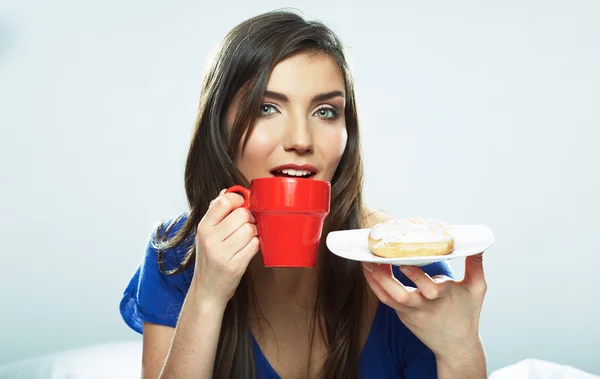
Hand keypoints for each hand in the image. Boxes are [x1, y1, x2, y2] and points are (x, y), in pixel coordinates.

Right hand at [193, 190, 259, 307]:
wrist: (207, 291)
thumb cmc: (209, 259)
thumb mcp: (205, 234)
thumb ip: (215, 212)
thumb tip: (227, 191)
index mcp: (203, 227)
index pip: (223, 201)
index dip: (238, 199)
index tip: (242, 205)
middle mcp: (210, 239)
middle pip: (242, 214)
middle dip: (249, 219)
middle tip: (245, 227)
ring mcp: (222, 253)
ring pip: (250, 229)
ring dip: (253, 233)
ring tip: (246, 239)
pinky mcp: (235, 266)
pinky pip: (255, 245)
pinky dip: (255, 245)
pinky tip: (248, 249)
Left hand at [362, 254, 486, 361]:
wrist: (456, 346)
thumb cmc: (467, 314)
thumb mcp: (477, 289)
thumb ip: (475, 265)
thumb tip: (478, 243)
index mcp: (443, 297)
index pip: (428, 287)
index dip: (415, 275)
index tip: (404, 261)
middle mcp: (424, 305)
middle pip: (401, 294)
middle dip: (386, 277)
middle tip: (375, 258)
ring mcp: (411, 312)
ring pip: (389, 297)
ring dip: (376, 279)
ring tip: (367, 261)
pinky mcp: (403, 315)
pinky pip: (385, 300)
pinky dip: (375, 286)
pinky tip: (369, 271)